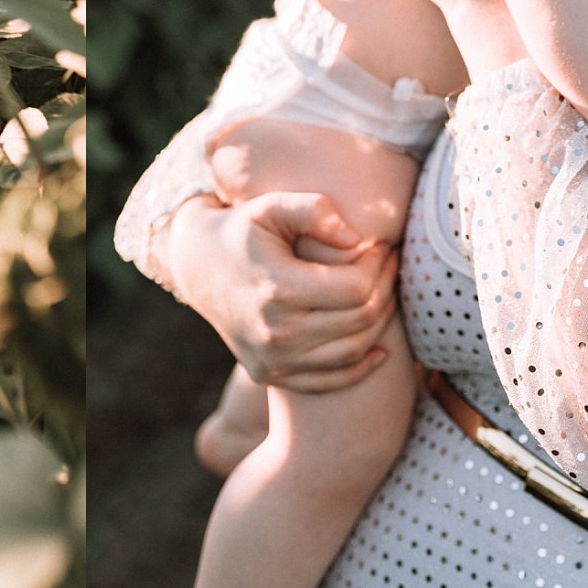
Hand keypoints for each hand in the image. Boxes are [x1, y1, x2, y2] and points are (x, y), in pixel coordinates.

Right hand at [161, 192, 397, 392]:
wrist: (196, 267)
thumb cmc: (242, 228)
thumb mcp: (271, 206)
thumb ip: (314, 210)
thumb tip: (357, 239)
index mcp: (277, 289)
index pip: (355, 287)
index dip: (378, 265)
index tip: (381, 245)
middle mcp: (275, 332)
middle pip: (359, 319)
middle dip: (386, 287)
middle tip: (390, 263)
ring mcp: (273, 360)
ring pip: (353, 351)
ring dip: (381, 322)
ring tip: (385, 291)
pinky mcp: (271, 375)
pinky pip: (330, 380)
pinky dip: (360, 368)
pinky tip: (380, 349)